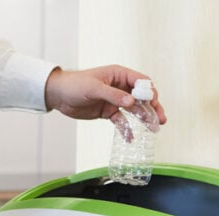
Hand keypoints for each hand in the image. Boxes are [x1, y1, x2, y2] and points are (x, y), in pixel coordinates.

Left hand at [44, 65, 166, 123]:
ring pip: (134, 109)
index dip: (149, 91)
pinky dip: (126, 129)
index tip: (153, 103)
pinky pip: (121, 120)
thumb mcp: (94, 88)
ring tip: (154, 128)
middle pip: (141, 97)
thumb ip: (113, 95)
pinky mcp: (107, 111)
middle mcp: (119, 86)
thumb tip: (132, 102)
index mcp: (118, 75)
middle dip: (152, 107)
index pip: (141, 81)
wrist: (58, 95)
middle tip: (160, 119)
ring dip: (144, 118)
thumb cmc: (74, 85)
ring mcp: (114, 100)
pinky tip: (130, 138)